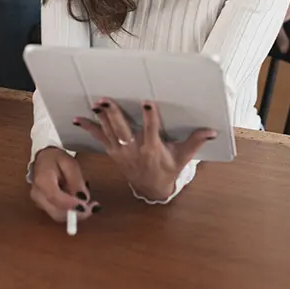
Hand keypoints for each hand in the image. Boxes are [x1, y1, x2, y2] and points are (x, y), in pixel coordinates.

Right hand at [30, 147, 99, 222]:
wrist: (43, 159)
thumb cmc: (56, 159)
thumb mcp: (70, 164)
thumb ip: (76, 180)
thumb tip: (84, 199)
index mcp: (42, 180)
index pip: (55, 197)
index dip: (72, 205)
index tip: (87, 206)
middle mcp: (37, 194)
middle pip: (57, 213)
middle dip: (77, 214)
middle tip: (94, 207)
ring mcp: (39, 202)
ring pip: (59, 216)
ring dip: (75, 214)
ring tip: (90, 205)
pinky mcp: (43, 207)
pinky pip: (59, 214)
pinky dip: (71, 212)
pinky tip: (81, 204)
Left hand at [75, 99, 214, 201]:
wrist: (151, 189)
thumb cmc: (167, 169)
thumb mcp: (182, 157)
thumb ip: (195, 142)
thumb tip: (212, 130)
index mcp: (152, 149)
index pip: (151, 130)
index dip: (150, 117)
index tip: (148, 103)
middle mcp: (134, 149)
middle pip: (123, 130)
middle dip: (114, 114)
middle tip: (107, 100)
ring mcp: (121, 151)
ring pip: (109, 131)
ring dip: (101, 117)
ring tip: (95, 103)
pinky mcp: (112, 151)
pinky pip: (99, 138)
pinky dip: (88, 128)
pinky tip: (77, 118)